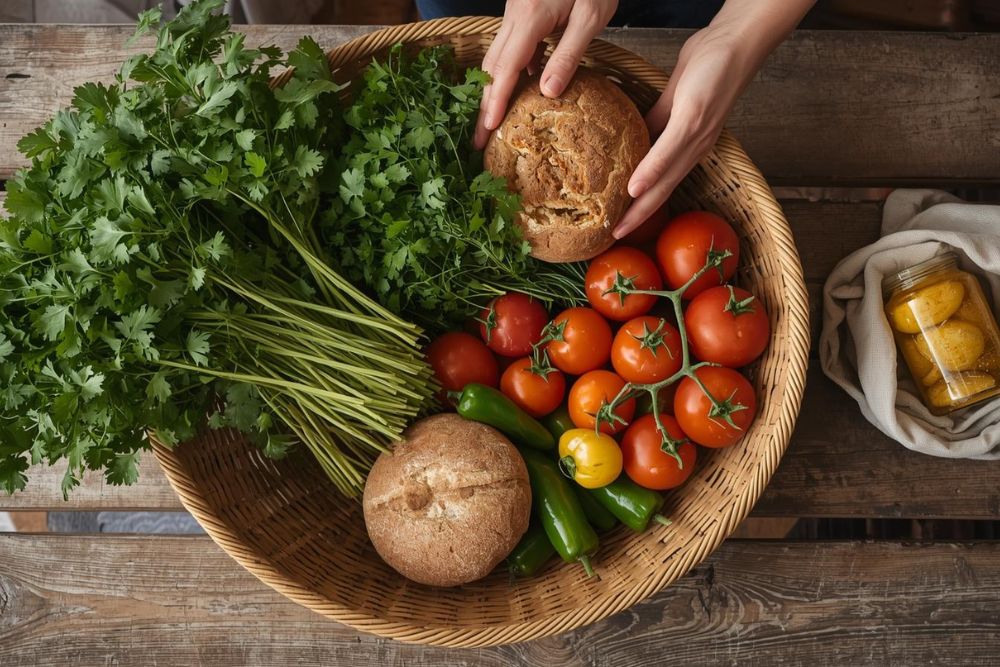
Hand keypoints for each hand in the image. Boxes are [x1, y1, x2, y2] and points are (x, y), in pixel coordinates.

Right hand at [475, 0, 617, 148]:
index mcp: (529, 18)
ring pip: (496, 55)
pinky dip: (508, 71)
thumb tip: (547, 93)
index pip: (506, 69)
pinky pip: (509, 45)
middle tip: (480, 139)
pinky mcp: (522, 9)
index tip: (488, 129)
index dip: (496, 101)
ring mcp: (515, 11)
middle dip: (485, 104)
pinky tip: (522, 89)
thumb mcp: (591, 17)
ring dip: (492, 89)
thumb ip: (569, 55)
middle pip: (492, 66)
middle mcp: (514, 14)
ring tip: (492, 121)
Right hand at [612, 26, 756, 237]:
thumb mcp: (675, 99)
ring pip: (665, 179)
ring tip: (621, 225)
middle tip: (615, 237)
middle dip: (640, 217)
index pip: (663, 184)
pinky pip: (667, 151)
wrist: (734, 42)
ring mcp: (695, 136)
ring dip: (642, 206)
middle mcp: (695, 149)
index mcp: (690, 146)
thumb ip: (655, 121)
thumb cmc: (707, 66)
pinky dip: (650, 172)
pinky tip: (634, 187)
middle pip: (664, 192)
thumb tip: (635, 137)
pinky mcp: (692, 119)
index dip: (642, 207)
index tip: (621, 224)